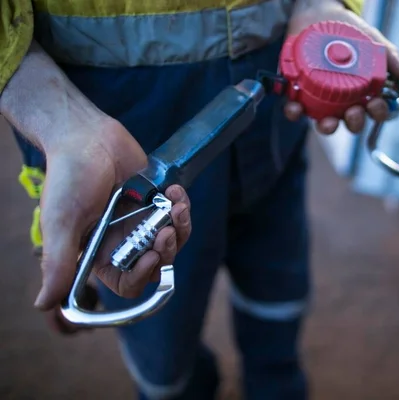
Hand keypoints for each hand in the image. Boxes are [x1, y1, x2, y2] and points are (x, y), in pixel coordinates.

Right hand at [33, 118, 191, 318]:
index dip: (143, 277)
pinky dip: (181, 206)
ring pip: (173, 241)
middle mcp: (122, 241)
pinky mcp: (156, 203)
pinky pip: (178, 216)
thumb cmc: (69, 178)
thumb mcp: (61, 222)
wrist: (88, 136)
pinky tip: (174, 192)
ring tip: (176, 207)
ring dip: (180, 228)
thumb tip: (44, 304)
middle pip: (157, 264)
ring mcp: (141, 222)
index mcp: (100, 253)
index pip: (127, 284)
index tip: (151, 256)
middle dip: (166, 250)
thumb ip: (58, 263)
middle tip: (165, 230)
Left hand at [284, 1, 398, 134]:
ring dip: (327, 127)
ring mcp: (321, 99)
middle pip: (352, 123)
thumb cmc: (350, 32)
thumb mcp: (372, 41)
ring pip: (325, 122)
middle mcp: (344, 101)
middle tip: (353, 112)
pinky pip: (297, 110)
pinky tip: (295, 108)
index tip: (376, 103)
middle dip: (354, 123)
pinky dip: (295, 112)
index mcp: (364, 93)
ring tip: (328, 121)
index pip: (375, 111)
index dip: (378, 113)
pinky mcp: (300, 93)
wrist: (320, 15)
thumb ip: (388, 55)